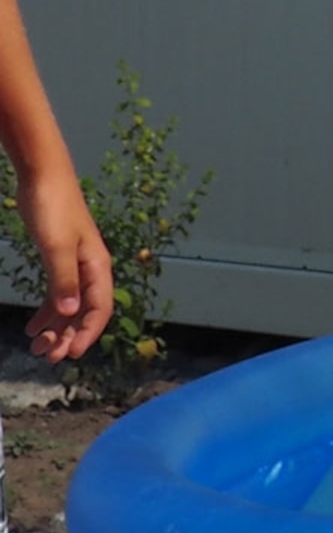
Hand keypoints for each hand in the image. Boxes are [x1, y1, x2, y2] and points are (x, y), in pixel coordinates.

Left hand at [14, 164, 112, 364]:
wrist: (43, 176)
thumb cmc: (52, 207)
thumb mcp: (56, 246)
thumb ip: (64, 280)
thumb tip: (70, 313)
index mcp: (96, 266)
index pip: (99, 308)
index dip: (87, 333)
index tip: (69, 354)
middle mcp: (90, 269)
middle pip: (84, 312)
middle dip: (67, 336)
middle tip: (46, 357)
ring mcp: (75, 265)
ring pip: (70, 306)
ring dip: (55, 328)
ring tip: (36, 346)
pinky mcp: (59, 259)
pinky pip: (57, 294)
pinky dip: (47, 312)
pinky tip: (33, 325)